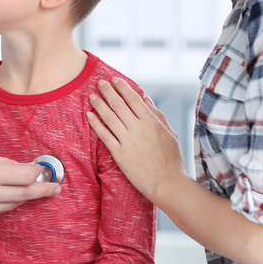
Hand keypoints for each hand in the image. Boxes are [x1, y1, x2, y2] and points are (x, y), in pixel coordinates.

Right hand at [0, 150, 60, 221]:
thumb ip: (3, 163)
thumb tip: (23, 168)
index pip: (25, 176)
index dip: (39, 173)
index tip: (46, 170)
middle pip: (25, 194)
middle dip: (44, 190)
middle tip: (57, 188)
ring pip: (14, 204)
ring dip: (26, 196)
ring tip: (38, 189)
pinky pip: (1, 211)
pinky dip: (9, 202)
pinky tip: (11, 195)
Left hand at [86, 77, 185, 203]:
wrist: (167, 184)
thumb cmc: (172, 160)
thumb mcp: (171, 134)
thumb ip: (158, 115)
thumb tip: (146, 98)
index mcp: (151, 122)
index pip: (133, 99)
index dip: (122, 87)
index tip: (114, 80)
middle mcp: (138, 129)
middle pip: (118, 104)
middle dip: (107, 91)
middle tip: (100, 82)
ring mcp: (128, 141)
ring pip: (109, 117)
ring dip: (99, 104)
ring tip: (92, 96)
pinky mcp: (120, 154)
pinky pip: (105, 135)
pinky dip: (96, 124)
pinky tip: (90, 115)